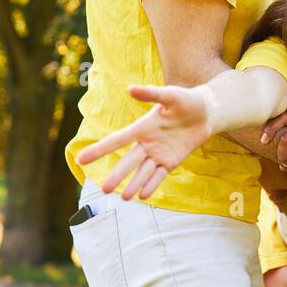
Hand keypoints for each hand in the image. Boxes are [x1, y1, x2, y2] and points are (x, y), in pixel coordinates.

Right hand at [73, 84, 211, 199]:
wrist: (205, 112)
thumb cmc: (185, 100)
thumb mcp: (170, 95)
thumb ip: (151, 94)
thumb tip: (130, 89)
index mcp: (142, 127)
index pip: (116, 140)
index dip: (99, 150)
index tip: (80, 159)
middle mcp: (147, 143)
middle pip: (128, 162)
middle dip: (116, 175)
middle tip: (103, 190)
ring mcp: (158, 154)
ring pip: (142, 172)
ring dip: (133, 184)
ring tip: (124, 198)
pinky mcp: (171, 161)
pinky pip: (159, 175)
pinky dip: (151, 185)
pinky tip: (142, 195)